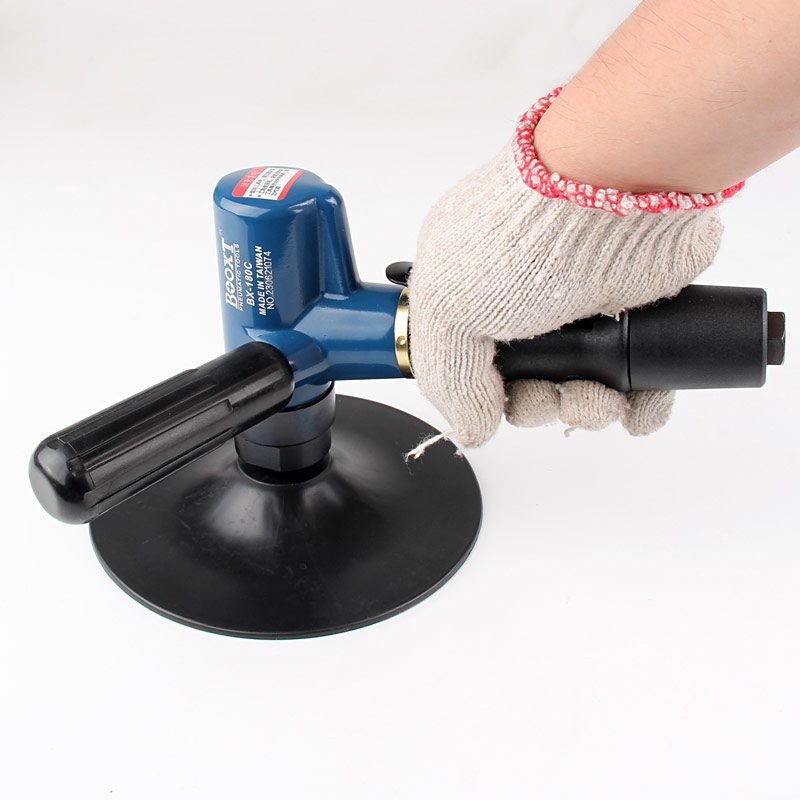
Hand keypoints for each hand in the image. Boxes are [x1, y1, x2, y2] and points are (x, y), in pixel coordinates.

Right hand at [408, 91, 736, 449]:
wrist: (617, 194)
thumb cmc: (524, 235)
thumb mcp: (446, 310)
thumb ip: (447, 378)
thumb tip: (471, 427)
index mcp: (467, 293)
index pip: (468, 365)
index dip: (482, 395)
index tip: (495, 401)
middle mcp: (522, 301)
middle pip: (526, 385)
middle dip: (539, 406)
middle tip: (548, 394)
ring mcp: (579, 308)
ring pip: (580, 390)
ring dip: (587, 409)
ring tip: (597, 395)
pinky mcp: (632, 316)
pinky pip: (635, 381)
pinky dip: (637, 404)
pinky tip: (634, 403)